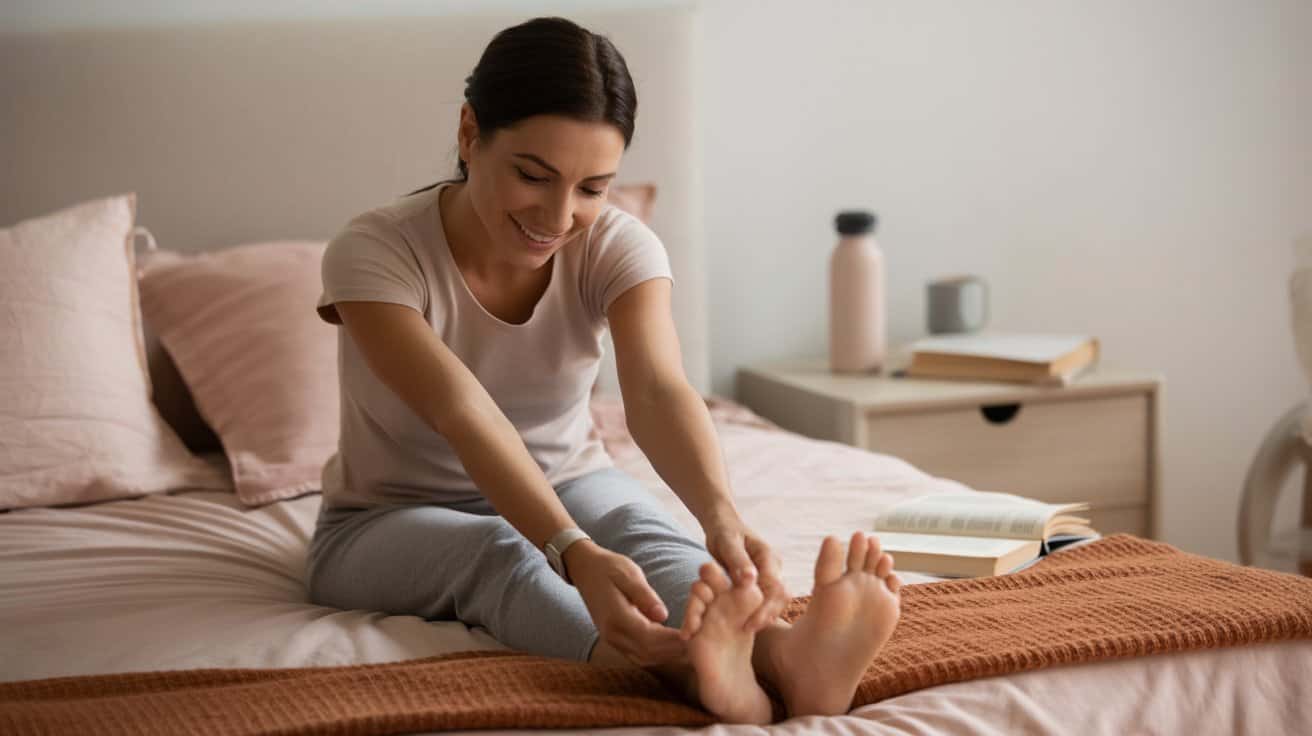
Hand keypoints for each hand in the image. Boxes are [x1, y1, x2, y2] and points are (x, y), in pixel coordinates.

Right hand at [565, 540, 685, 666]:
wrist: (585, 569)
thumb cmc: (609, 567)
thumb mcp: (628, 573)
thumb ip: (644, 595)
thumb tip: (663, 615)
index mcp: (616, 617)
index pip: (650, 638)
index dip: (673, 640)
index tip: (696, 636)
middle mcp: (613, 634)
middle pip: (649, 653)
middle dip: (675, 652)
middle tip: (701, 647)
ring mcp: (612, 639)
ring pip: (644, 657)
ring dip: (668, 656)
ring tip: (693, 650)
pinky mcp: (615, 639)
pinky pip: (638, 654)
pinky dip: (658, 654)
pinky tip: (674, 647)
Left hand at [704, 522, 788, 632]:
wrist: (724, 526)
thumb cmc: (724, 532)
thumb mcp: (727, 543)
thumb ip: (738, 560)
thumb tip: (749, 580)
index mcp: (768, 556)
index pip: (775, 587)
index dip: (765, 607)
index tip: (749, 623)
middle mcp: (774, 567)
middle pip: (780, 596)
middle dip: (767, 614)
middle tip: (748, 630)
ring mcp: (770, 574)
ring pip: (777, 600)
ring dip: (765, 615)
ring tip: (747, 629)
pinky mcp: (764, 581)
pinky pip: (767, 599)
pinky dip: (759, 611)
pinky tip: (745, 622)